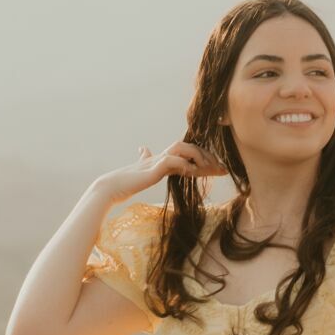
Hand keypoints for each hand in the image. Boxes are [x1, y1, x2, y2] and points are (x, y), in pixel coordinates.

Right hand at [96, 141, 228, 204]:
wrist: (111, 187)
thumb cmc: (126, 181)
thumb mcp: (142, 171)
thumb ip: (146, 160)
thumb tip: (142, 148)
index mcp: (162, 158)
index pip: (189, 153)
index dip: (206, 159)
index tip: (221, 169)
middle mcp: (161, 155)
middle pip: (189, 147)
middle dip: (208, 156)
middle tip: (223, 168)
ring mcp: (157, 160)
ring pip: (182, 148)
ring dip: (198, 156)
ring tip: (209, 168)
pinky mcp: (152, 168)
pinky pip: (171, 160)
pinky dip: (183, 164)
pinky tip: (192, 171)